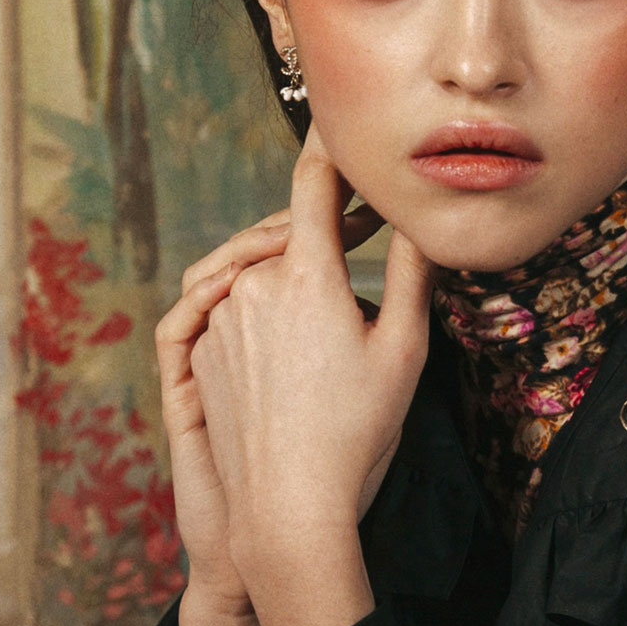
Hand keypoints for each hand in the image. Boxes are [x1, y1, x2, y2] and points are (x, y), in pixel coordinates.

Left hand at [153, 160, 393, 618]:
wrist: (286, 505)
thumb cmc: (355, 434)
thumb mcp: (404, 351)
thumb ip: (414, 273)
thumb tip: (425, 220)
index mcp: (304, 274)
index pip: (316, 182)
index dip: (332, 145)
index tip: (341, 119)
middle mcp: (251, 283)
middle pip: (291, 230)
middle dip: (330, 223)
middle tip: (373, 225)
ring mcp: (219, 317)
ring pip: (263, 273)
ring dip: (299, 274)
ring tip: (339, 300)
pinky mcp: (202, 348)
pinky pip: (237, 309)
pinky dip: (267, 309)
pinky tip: (299, 343)